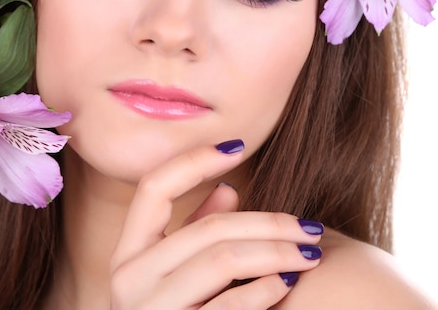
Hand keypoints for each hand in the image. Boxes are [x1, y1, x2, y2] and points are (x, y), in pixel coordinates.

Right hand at [109, 140, 322, 309]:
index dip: (196, 160)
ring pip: (222, 258)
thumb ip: (194, 232)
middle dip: (269, 222)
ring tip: (309, 253)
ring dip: (275, 251)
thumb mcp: (172, 274)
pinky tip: (286, 282)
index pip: (154, 187)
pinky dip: (263, 290)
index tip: (239, 144)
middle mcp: (129, 278)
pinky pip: (227, 306)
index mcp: (128, 252)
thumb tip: (230, 190)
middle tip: (309, 228)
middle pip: (208, 229)